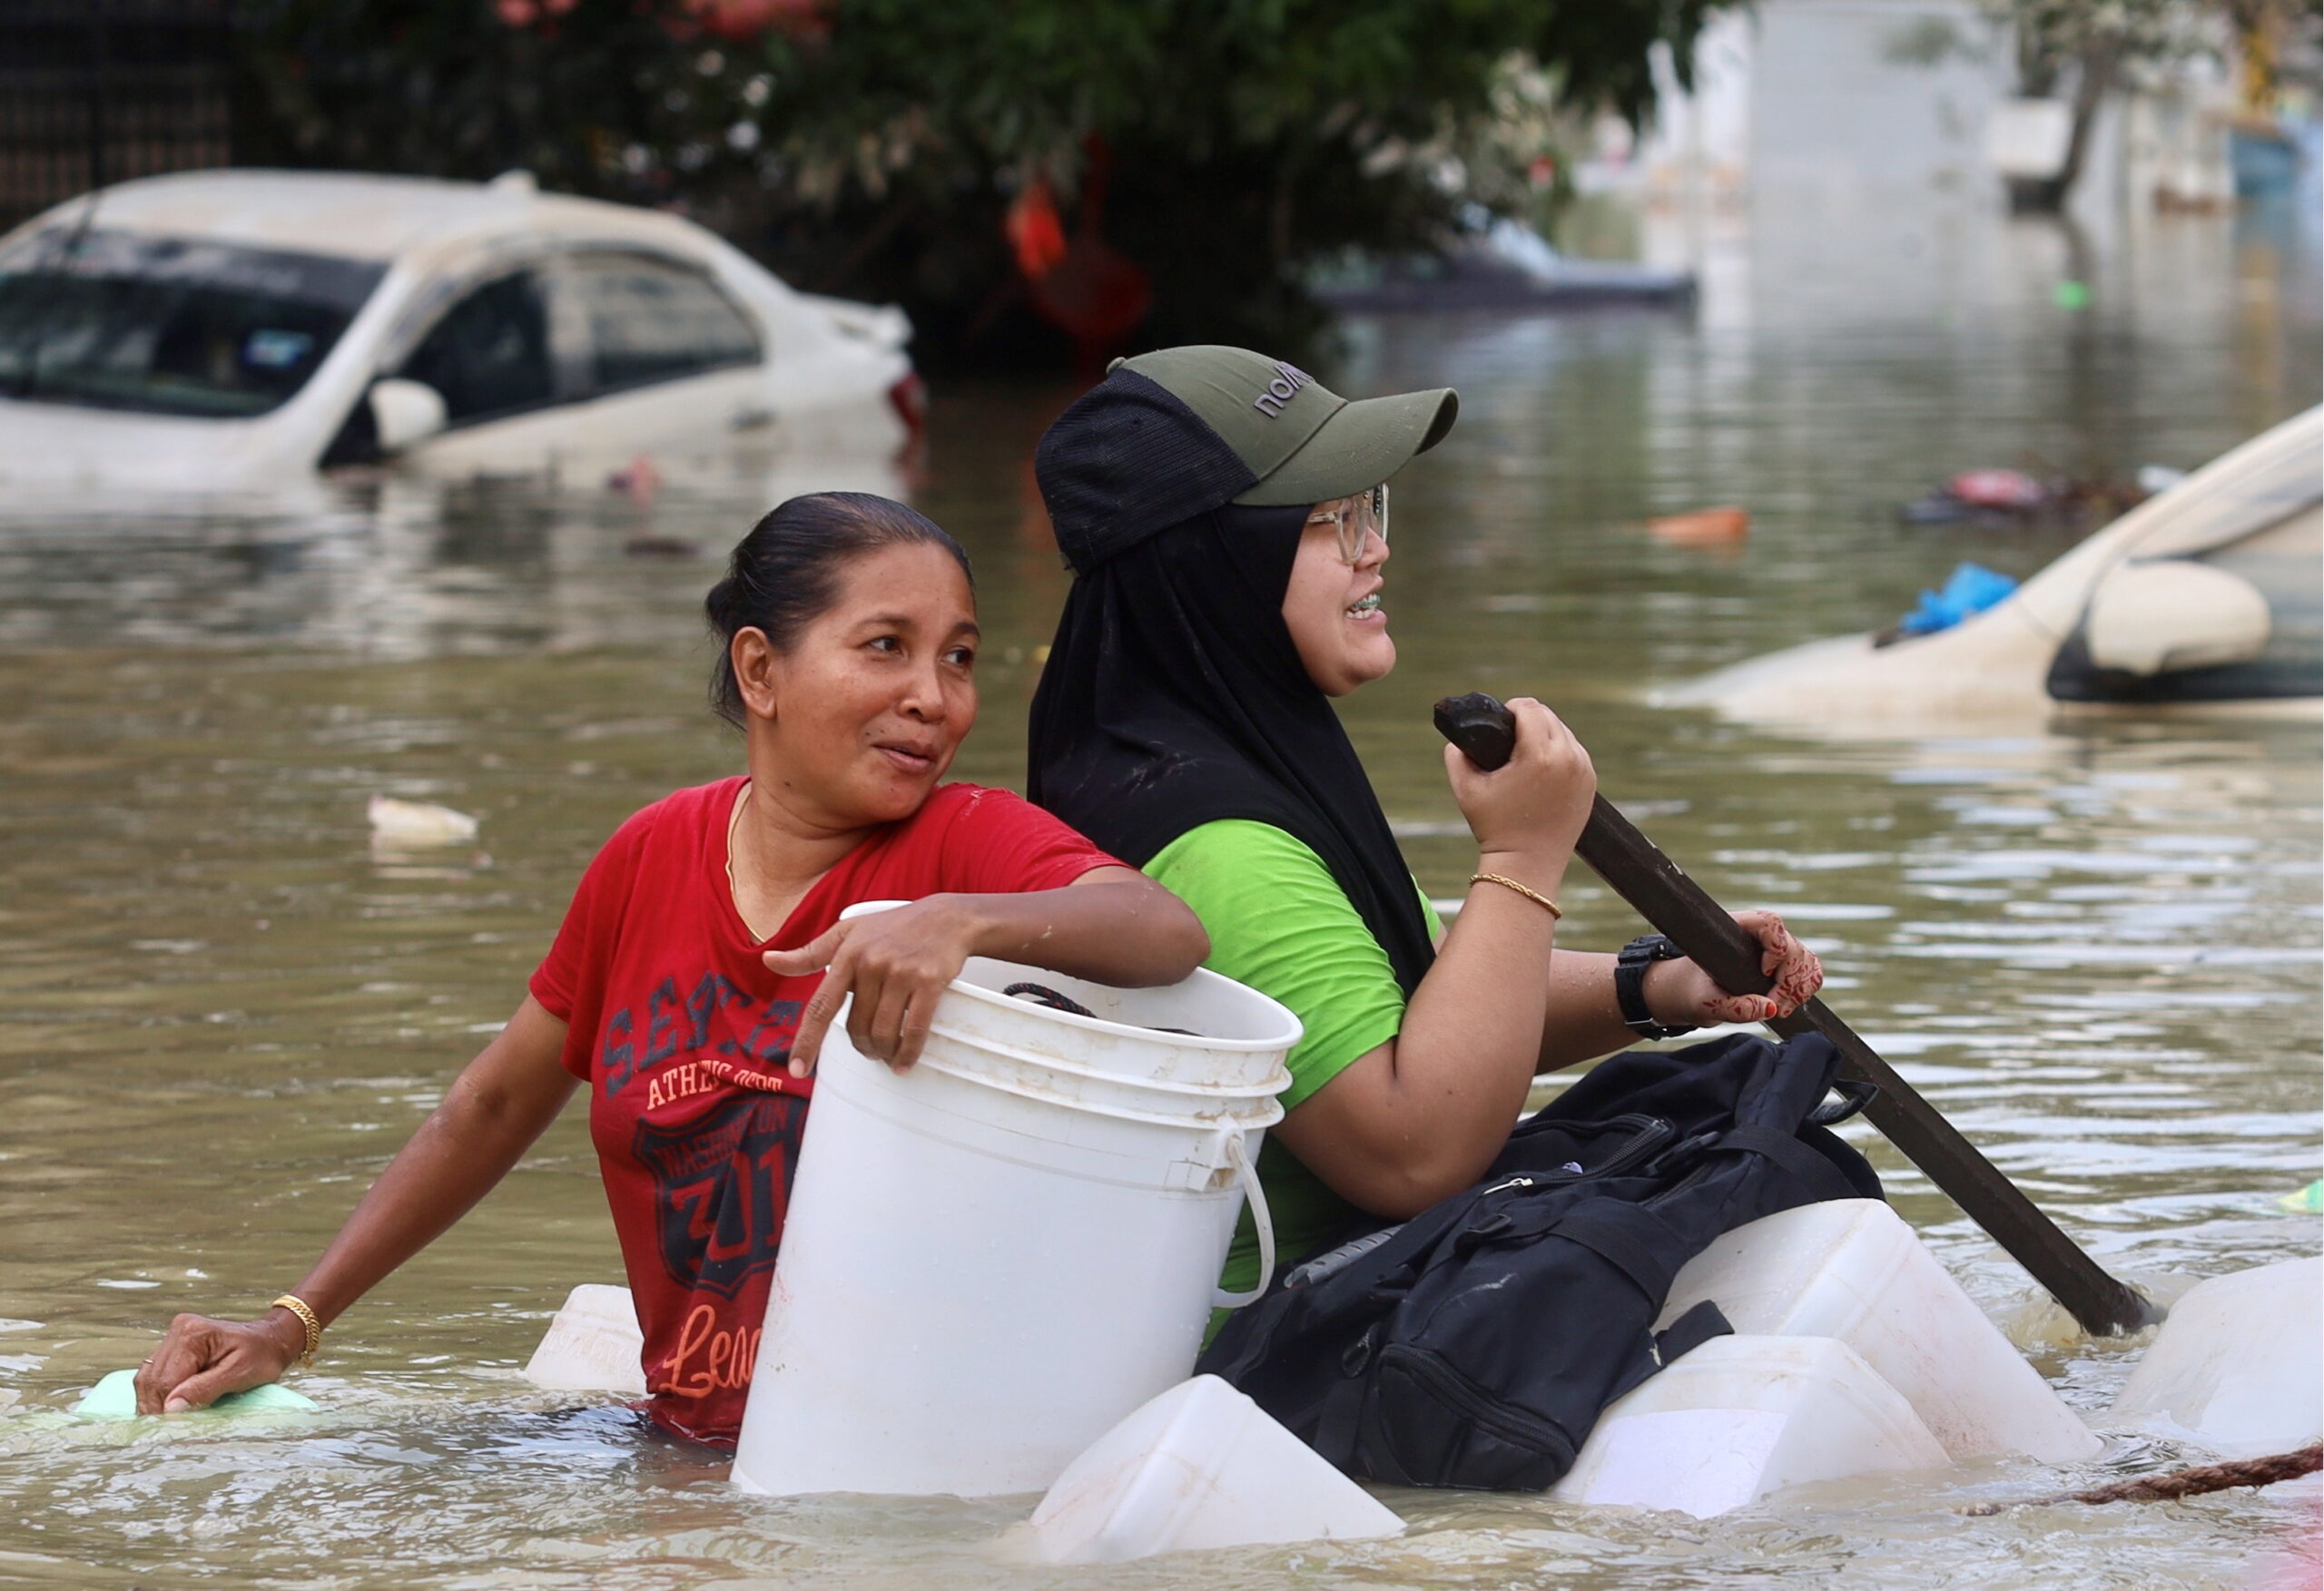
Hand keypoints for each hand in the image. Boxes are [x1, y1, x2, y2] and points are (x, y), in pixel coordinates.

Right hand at [134, 1309, 303, 1413]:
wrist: (271, 1340)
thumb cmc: (262, 1356)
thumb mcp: (240, 1374)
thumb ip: (204, 1390)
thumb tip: (170, 1408)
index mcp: (192, 1333)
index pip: (165, 1381)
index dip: (165, 1409)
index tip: (172, 1430)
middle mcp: (178, 1330)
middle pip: (151, 1380)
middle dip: (156, 1409)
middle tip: (167, 1432)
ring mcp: (173, 1337)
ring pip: (147, 1379)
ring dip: (153, 1404)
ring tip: (165, 1424)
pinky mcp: (173, 1347)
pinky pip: (154, 1375)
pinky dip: (157, 1395)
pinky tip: (167, 1409)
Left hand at [762, 896, 981, 1075]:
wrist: (946, 917)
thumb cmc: (893, 926)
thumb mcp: (847, 932)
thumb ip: (809, 954)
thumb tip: (769, 960)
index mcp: (847, 955)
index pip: (820, 1006)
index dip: (806, 1041)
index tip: (797, 1069)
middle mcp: (871, 964)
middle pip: (856, 1027)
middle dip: (861, 1046)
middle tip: (868, 1050)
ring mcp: (901, 973)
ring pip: (884, 1032)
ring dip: (883, 1052)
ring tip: (887, 1055)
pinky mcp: (929, 982)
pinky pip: (915, 1029)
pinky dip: (908, 1053)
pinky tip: (904, 1062)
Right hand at [1444, 696, 1595, 870]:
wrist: (1527, 864)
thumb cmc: (1495, 827)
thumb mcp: (1466, 788)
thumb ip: (1456, 755)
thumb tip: (1458, 738)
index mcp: (1539, 756)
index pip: (1529, 708)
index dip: (1511, 708)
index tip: (1500, 722)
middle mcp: (1567, 758)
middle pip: (1548, 715)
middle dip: (1527, 720)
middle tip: (1508, 737)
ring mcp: (1583, 770)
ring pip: (1563, 731)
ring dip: (1544, 733)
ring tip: (1525, 750)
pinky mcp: (1590, 782)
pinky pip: (1574, 751)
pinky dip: (1559, 751)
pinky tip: (1542, 764)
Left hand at [1642, 910, 1822, 1026]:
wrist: (1690, 992)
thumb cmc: (1692, 991)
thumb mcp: (1705, 1003)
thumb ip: (1734, 1008)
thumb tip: (1771, 1009)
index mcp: (1733, 930)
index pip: (1769, 922)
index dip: (1775, 947)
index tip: (1764, 973)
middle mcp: (1758, 935)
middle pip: (1793, 946)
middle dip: (1790, 981)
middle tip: (1775, 1007)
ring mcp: (1774, 949)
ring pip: (1807, 959)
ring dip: (1800, 988)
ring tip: (1779, 1010)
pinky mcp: (1784, 965)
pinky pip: (1810, 971)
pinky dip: (1805, 990)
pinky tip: (1787, 1006)